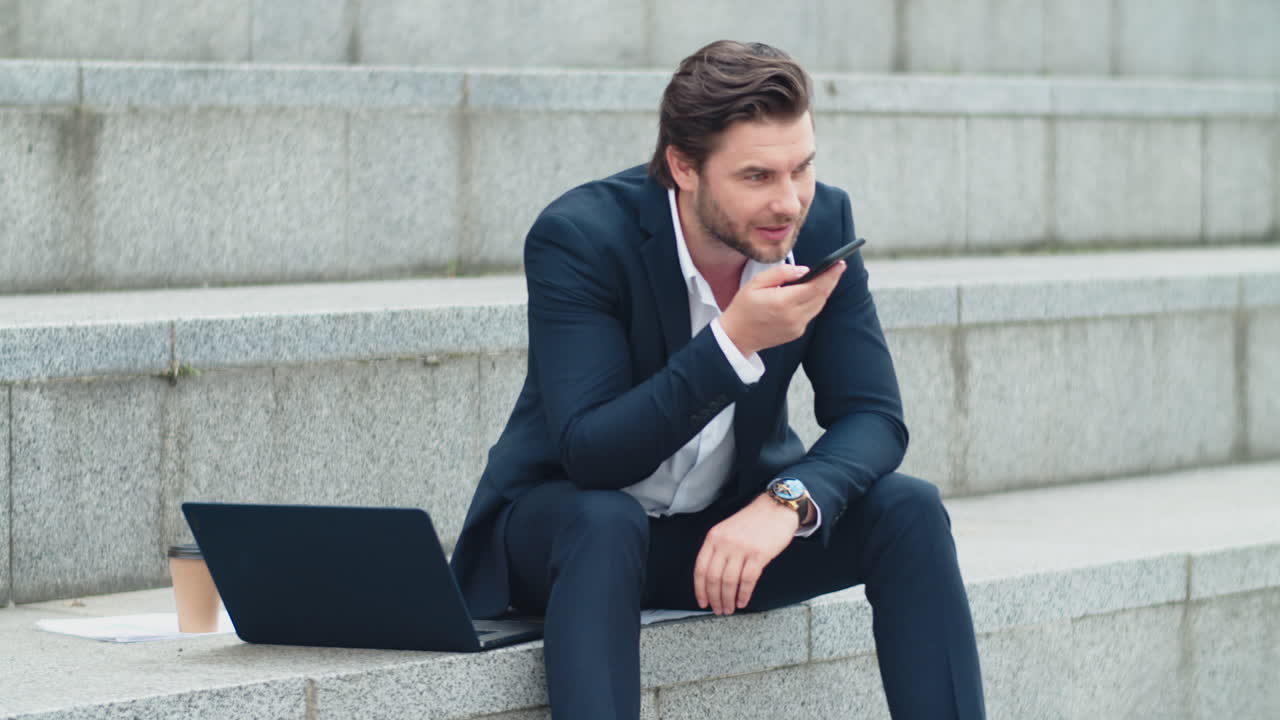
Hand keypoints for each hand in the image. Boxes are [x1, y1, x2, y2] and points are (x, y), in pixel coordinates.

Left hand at [693, 494, 798, 614]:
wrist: (776, 508)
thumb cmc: (753, 521)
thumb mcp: (727, 530)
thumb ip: (718, 549)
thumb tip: (712, 579)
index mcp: (714, 537)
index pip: (701, 568)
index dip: (700, 589)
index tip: (702, 602)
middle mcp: (725, 543)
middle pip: (713, 578)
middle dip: (714, 598)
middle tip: (718, 610)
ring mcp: (741, 549)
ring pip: (729, 582)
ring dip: (728, 600)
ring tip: (729, 609)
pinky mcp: (759, 555)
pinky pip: (747, 580)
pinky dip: (743, 594)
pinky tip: (742, 602)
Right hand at [718, 260, 846, 356]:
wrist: (737, 336)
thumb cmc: (744, 307)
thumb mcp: (756, 283)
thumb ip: (781, 273)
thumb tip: (804, 270)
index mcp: (783, 301)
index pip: (815, 286)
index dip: (830, 274)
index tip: (839, 263)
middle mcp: (794, 316)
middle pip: (821, 295)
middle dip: (831, 280)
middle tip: (837, 267)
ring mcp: (797, 326)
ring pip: (819, 305)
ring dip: (824, 291)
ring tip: (827, 277)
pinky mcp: (797, 332)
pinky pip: (811, 313)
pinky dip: (814, 301)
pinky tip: (813, 293)